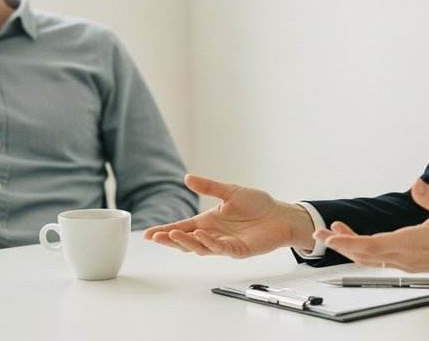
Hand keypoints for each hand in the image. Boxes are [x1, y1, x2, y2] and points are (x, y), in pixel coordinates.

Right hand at [142, 174, 315, 257]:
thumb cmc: (257, 204)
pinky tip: (199, 236)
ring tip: (172, 235)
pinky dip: (208, 243)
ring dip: (185, 242)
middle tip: (155, 237)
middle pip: (186, 240)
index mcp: (208, 221)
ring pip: (199, 247)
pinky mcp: (237, 250)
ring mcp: (224, 244)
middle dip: (170, 239)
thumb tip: (188, 178)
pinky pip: (219, 248)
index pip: (182, 227)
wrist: (279, 214)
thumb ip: (209, 186)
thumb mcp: (230, 191)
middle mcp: (212, 234)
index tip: (148, 234)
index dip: (165, 231)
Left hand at [314, 179, 428, 280]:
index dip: (348, 242)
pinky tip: (356, 240)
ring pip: (370, 258)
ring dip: (350, 247)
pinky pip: (380, 259)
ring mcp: (407, 262)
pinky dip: (364, 250)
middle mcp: (406, 257)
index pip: (372, 245)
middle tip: (318, 234)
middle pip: (365, 254)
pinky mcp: (410, 263)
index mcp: (413, 243)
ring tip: (332, 234)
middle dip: (340, 244)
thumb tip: (416, 183)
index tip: (330, 237)